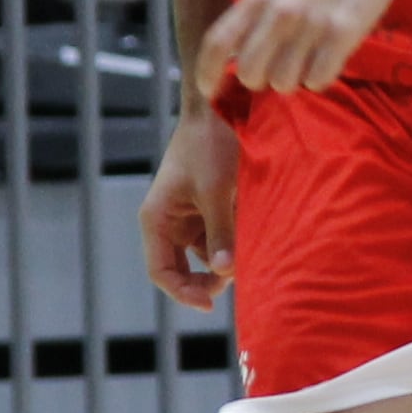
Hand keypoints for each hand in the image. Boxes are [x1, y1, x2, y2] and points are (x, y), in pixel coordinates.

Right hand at [142, 106, 240, 309]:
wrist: (222, 108)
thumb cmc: (210, 144)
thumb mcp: (216, 190)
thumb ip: (221, 231)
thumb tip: (224, 272)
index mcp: (157, 219)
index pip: (161, 271)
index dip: (183, 293)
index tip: (210, 305)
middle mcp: (169, 221)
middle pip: (182, 269)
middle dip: (207, 281)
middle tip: (237, 281)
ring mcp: (190, 216)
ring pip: (206, 255)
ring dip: (225, 261)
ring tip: (251, 253)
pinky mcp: (210, 208)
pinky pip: (221, 237)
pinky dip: (235, 243)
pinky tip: (254, 239)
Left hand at [197, 0, 405, 93]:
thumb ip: (253, 16)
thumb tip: (232, 57)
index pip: (217, 43)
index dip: (206, 73)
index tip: (210, 92)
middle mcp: (279, 12)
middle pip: (249, 73)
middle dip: (261, 80)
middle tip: (277, 70)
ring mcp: (310, 24)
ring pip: (284, 82)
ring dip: (295, 80)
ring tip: (309, 60)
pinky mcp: (341, 35)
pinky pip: (318, 80)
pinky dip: (321, 78)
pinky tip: (328, 60)